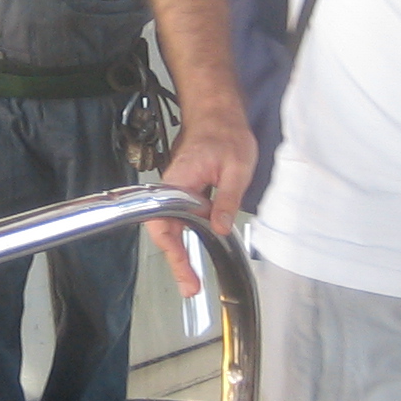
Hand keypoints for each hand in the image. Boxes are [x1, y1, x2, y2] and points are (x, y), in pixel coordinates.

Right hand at [150, 114, 257, 297]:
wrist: (217, 113)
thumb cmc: (226, 135)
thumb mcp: (237, 168)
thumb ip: (226, 199)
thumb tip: (218, 228)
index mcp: (179, 182)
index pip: (164, 223)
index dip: (173, 251)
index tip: (186, 273)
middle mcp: (170, 187)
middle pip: (163, 231)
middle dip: (175, 261)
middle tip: (190, 287)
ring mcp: (174, 189)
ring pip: (168, 226)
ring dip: (178, 252)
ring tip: (191, 278)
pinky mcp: (181, 190)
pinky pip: (176, 218)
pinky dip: (182, 238)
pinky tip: (193, 251)